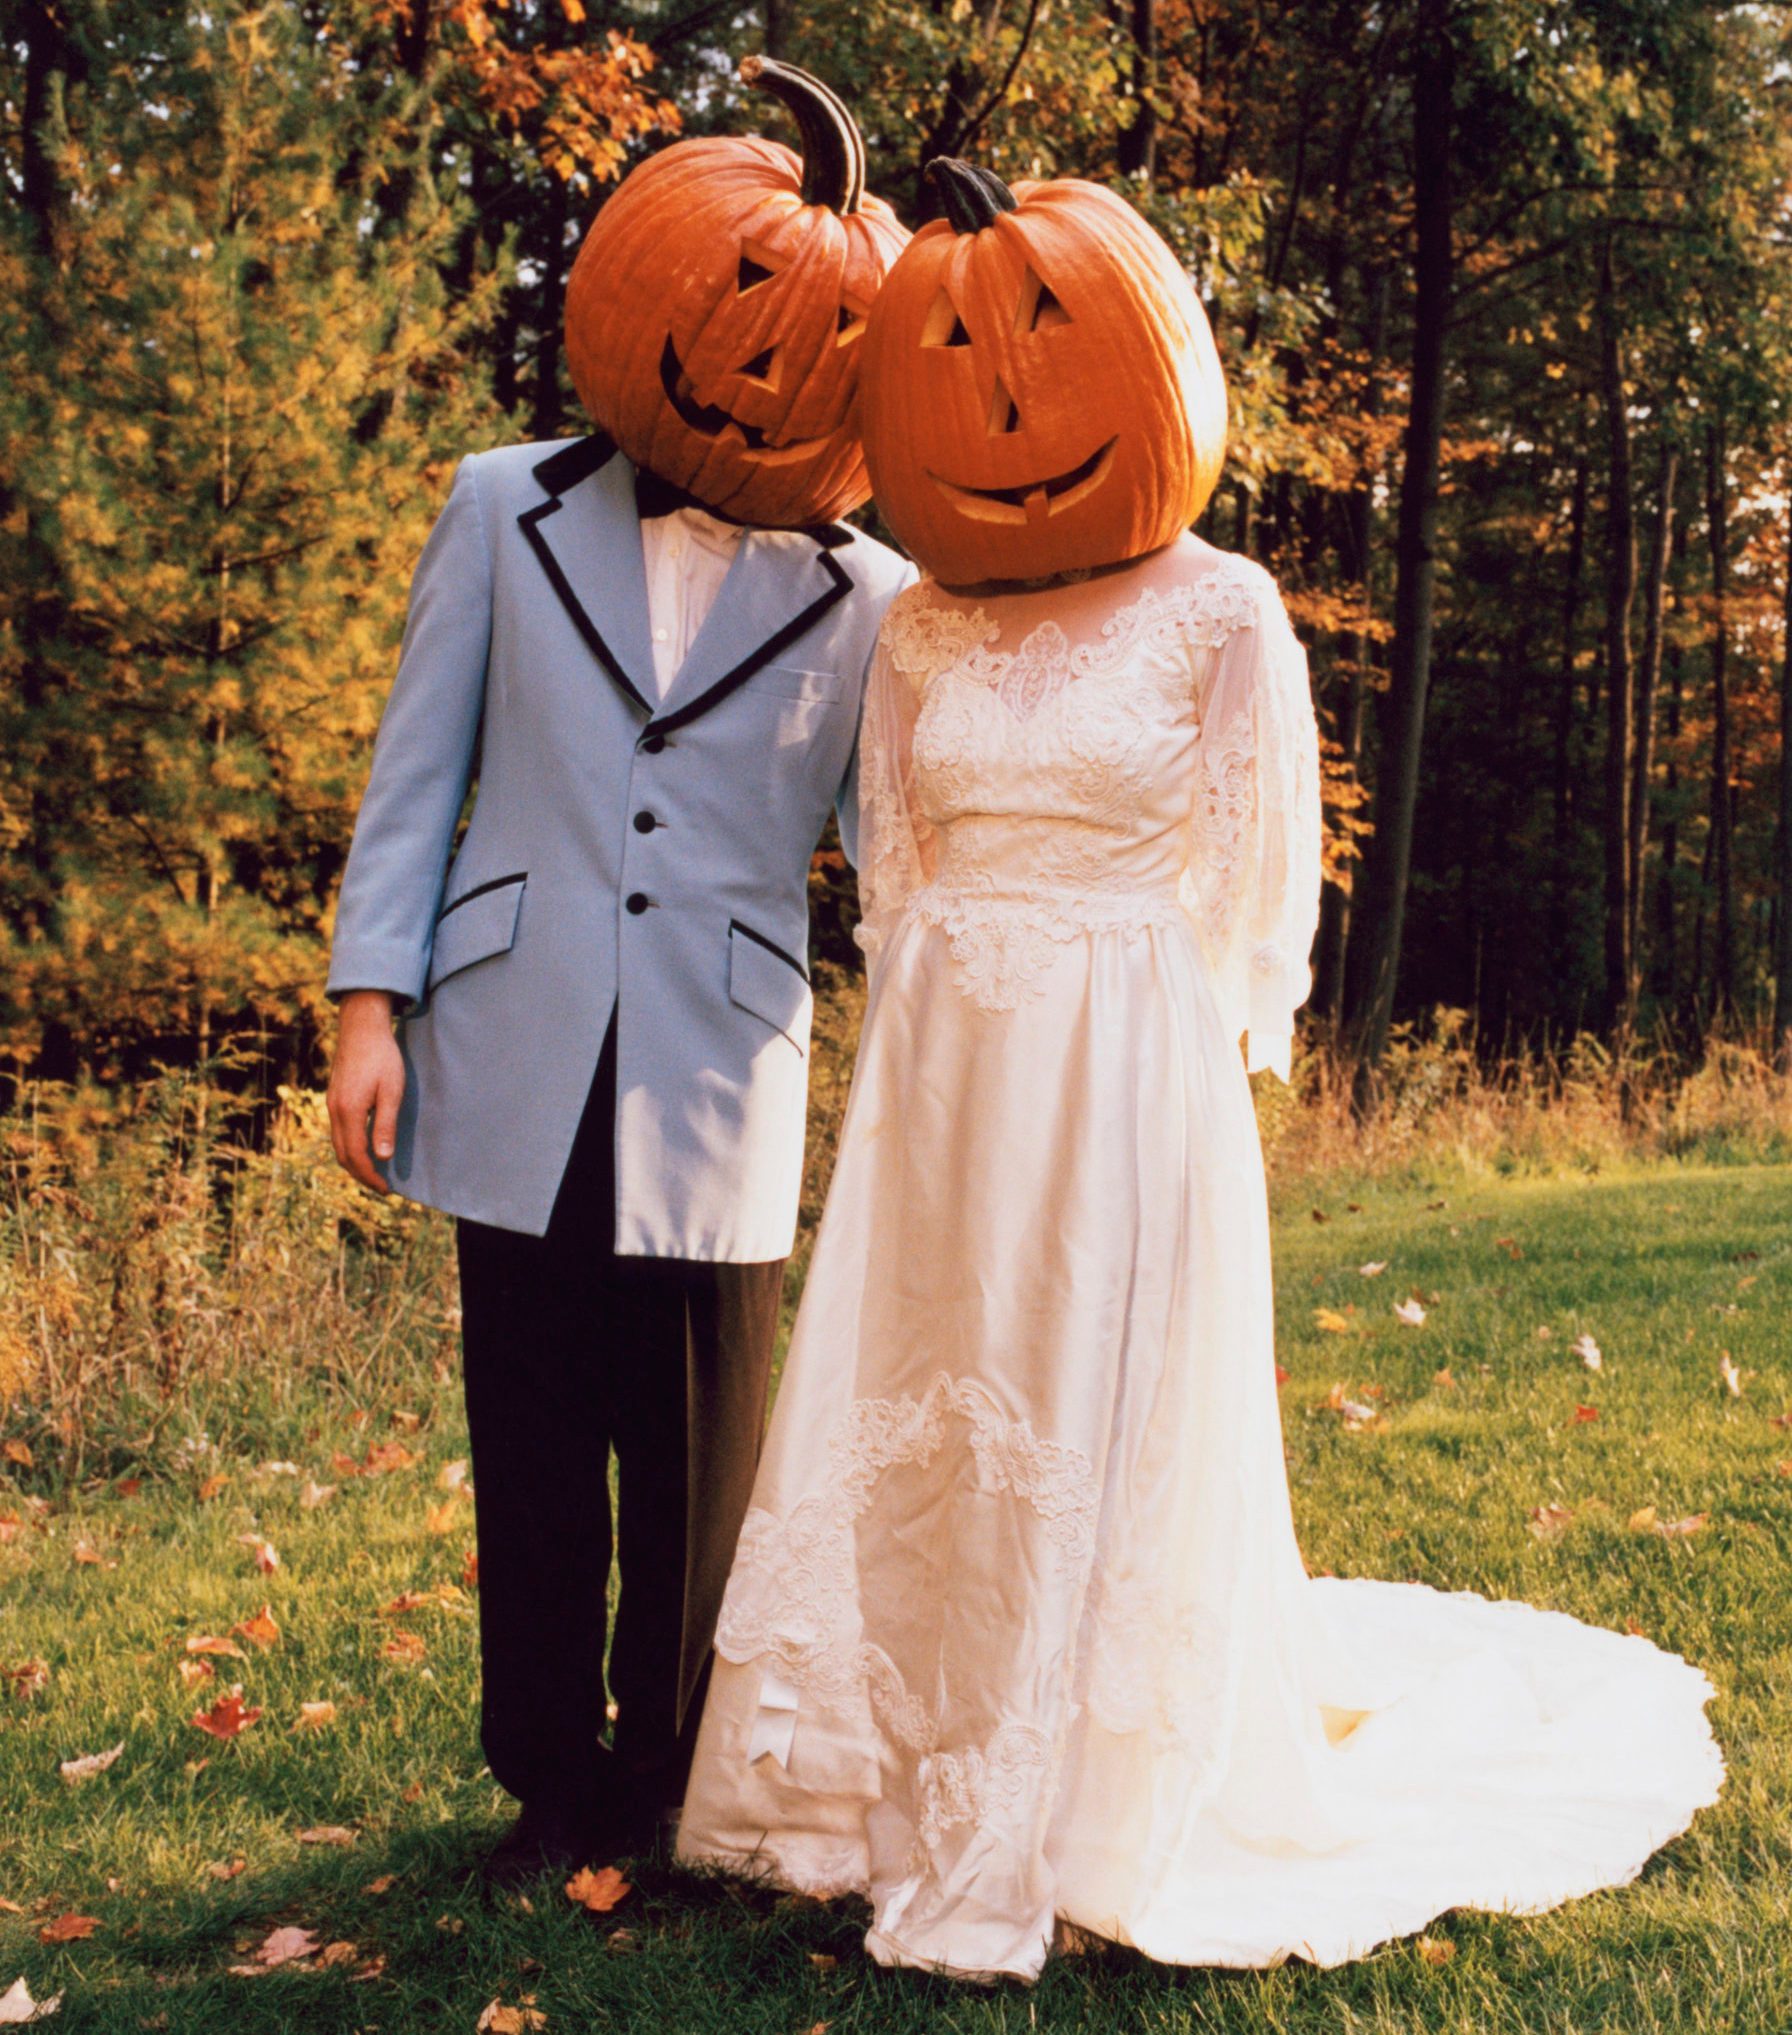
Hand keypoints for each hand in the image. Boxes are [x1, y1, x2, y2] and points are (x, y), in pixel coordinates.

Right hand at [328, 991, 404, 1194]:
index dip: (370, 1176)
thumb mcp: (391, 1091)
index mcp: (349, 1111)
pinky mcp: (334, 1098)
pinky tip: (363, 1148)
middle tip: (381, 1187)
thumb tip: (382, 1157)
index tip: (386, 1189)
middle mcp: (335, 1111)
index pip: (356, 1155)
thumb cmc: (382, 1057)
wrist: (361, 1028)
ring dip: (353, 1162)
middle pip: (343, 1155)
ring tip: (374, 1172)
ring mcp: (331, 1104)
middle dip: (361, 1175)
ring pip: (338, 1144)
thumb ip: (385, 1125)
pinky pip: (338, 1132)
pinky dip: (349, 1147)